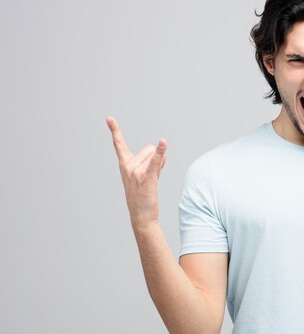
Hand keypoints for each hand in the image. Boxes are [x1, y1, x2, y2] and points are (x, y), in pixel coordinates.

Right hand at [106, 116, 166, 230]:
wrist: (141, 215)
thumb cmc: (142, 194)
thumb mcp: (143, 174)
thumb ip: (151, 159)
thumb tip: (162, 148)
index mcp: (124, 164)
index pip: (119, 144)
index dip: (114, 130)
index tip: (109, 118)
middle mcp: (127, 166)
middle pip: (150, 148)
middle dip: (155, 159)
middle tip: (149, 176)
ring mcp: (135, 172)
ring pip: (156, 155)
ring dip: (159, 165)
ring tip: (152, 180)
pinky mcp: (146, 178)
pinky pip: (154, 162)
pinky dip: (160, 152)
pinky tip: (164, 142)